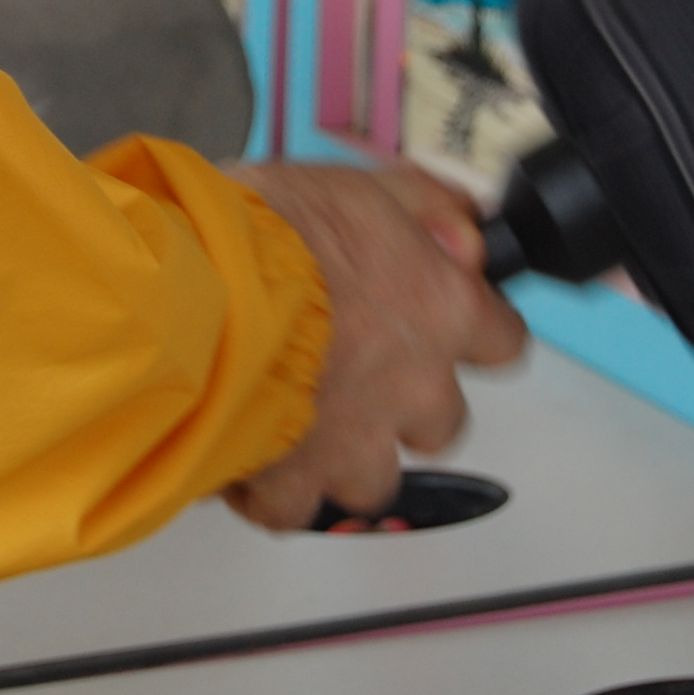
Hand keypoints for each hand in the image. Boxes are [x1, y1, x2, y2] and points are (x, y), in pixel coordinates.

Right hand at [225, 159, 526, 530]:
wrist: (189, 291)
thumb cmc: (264, 233)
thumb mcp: (355, 184)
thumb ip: (423, 206)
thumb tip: (465, 231)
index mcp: (440, 311)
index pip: (503, 339)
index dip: (475, 333)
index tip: (444, 325)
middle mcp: (413, 387)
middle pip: (442, 425)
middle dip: (404, 407)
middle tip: (354, 373)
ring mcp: (357, 444)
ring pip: (374, 479)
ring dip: (342, 457)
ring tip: (296, 420)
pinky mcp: (293, 482)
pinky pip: (293, 510)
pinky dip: (272, 491)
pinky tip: (250, 455)